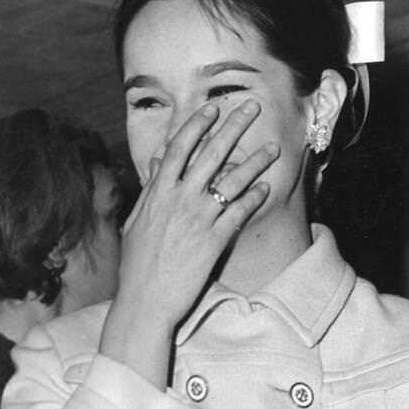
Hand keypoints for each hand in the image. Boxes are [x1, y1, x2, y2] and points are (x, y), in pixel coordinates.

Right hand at [101, 100, 277, 386]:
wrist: (145, 301)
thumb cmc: (136, 265)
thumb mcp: (136, 222)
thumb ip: (150, 190)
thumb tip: (157, 161)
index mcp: (158, 194)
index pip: (179, 149)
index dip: (197, 125)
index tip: (212, 110)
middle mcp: (179, 201)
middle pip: (210, 154)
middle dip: (233, 126)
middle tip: (251, 107)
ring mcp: (198, 220)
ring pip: (231, 181)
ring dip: (254, 161)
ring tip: (272, 148)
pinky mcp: (214, 241)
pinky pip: (239, 213)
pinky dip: (254, 198)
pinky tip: (267, 188)